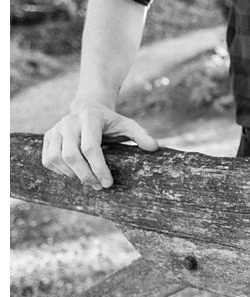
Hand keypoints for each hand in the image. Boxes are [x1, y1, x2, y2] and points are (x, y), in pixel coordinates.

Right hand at [42, 103, 157, 189]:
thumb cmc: (111, 122)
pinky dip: (60, 171)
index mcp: (89, 118)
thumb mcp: (128, 125)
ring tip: (89, 182)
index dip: (99, 168)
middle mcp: (69, 122)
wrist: (89, 109)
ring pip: (57, 159)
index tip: (108, 182)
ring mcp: (55, 129)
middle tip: (100, 187)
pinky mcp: (47, 137)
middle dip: (86, 175)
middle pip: (71, 156)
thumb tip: (154, 148)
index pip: (90, 148)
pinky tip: (75, 174)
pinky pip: (48, 159)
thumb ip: (141, 135)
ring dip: (72, 175)